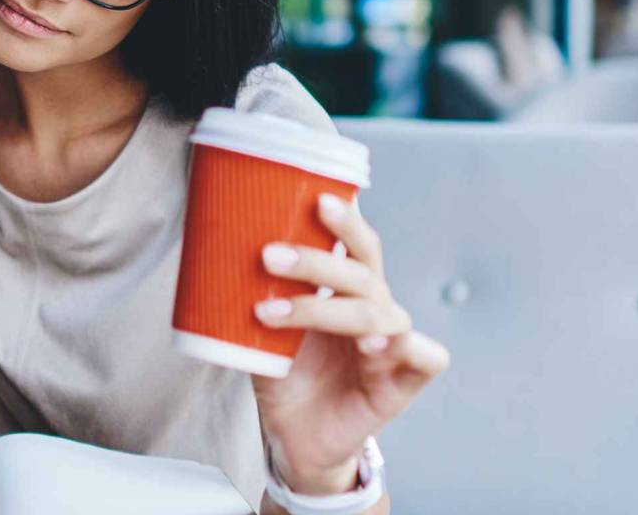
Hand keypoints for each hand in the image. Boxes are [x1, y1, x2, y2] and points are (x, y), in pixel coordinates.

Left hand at [250, 192, 449, 494]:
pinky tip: (369, 345)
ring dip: (322, 308)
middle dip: (316, 261)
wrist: (294, 439)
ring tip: (272, 312)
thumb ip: (251, 297)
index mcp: (348, 289)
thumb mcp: (260, 331)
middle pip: (362, 271)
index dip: (344, 220)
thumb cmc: (285, 378)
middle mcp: (374, 308)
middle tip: (269, 255)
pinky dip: (401, 345)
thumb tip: (211, 252)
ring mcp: (393, 343)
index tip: (316, 199)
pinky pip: (426, 355)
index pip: (356, 244)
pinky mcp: (406, 380)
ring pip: (375, 312)